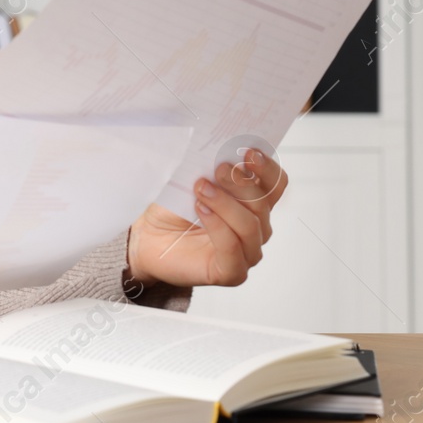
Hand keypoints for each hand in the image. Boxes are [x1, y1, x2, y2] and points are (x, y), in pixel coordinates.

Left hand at [126, 147, 287, 288]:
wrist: (147, 238)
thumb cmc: (171, 210)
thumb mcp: (189, 181)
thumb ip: (209, 168)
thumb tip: (220, 151)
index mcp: (252, 203)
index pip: (275, 185)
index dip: (267, 168)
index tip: (249, 151)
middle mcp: (256, 228)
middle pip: (263, 203)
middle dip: (241, 183)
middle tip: (219, 168)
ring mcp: (247, 252)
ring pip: (250, 225)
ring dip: (225, 203)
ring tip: (201, 188)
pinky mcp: (232, 272)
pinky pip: (234, 249)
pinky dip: (218, 226)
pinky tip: (201, 209)